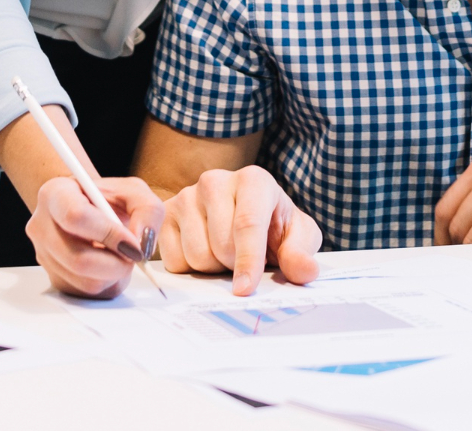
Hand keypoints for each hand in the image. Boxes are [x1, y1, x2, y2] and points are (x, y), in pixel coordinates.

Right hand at [26, 174, 163, 297]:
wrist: (89, 208)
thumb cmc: (109, 198)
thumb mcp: (133, 191)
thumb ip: (146, 210)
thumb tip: (141, 244)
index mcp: (55, 194)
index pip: (75, 217)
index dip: (108, 233)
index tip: (132, 242)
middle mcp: (41, 226)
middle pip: (78, 258)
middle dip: (116, 263)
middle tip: (134, 255)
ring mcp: (44, 256)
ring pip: (84, 282)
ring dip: (114, 275)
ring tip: (122, 255)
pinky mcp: (54, 279)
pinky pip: (86, 293)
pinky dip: (107, 283)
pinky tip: (110, 264)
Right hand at [159, 165, 321, 294]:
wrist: (244, 218)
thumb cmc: (274, 225)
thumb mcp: (297, 236)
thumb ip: (301, 253)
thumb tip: (305, 271)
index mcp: (253, 180)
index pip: (247, 223)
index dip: (248, 260)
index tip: (246, 290)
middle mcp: (216, 180)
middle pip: (220, 244)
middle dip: (234, 265)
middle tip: (244, 259)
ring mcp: (187, 195)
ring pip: (195, 254)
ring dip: (212, 268)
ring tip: (224, 254)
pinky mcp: (166, 214)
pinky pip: (173, 260)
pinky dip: (189, 268)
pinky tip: (203, 251)